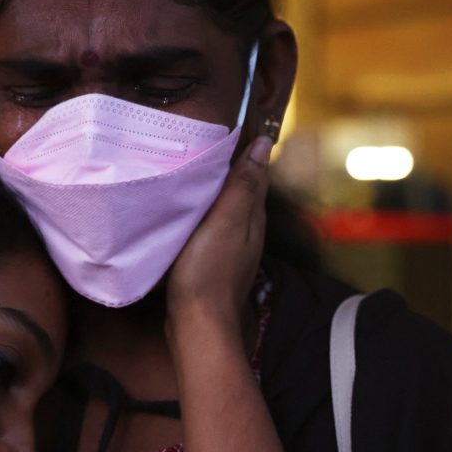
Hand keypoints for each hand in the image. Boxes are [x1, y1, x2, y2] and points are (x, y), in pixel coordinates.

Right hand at [166, 135, 271, 332]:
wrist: (196, 323)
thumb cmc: (209, 270)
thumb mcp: (226, 221)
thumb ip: (243, 184)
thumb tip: (264, 143)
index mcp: (252, 217)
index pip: (255, 174)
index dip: (246, 151)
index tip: (228, 129)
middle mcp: (247, 232)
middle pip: (242, 191)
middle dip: (229, 168)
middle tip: (204, 145)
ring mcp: (231, 250)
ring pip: (227, 210)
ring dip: (215, 192)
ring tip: (193, 172)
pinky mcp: (213, 263)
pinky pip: (212, 228)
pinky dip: (203, 214)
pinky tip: (187, 213)